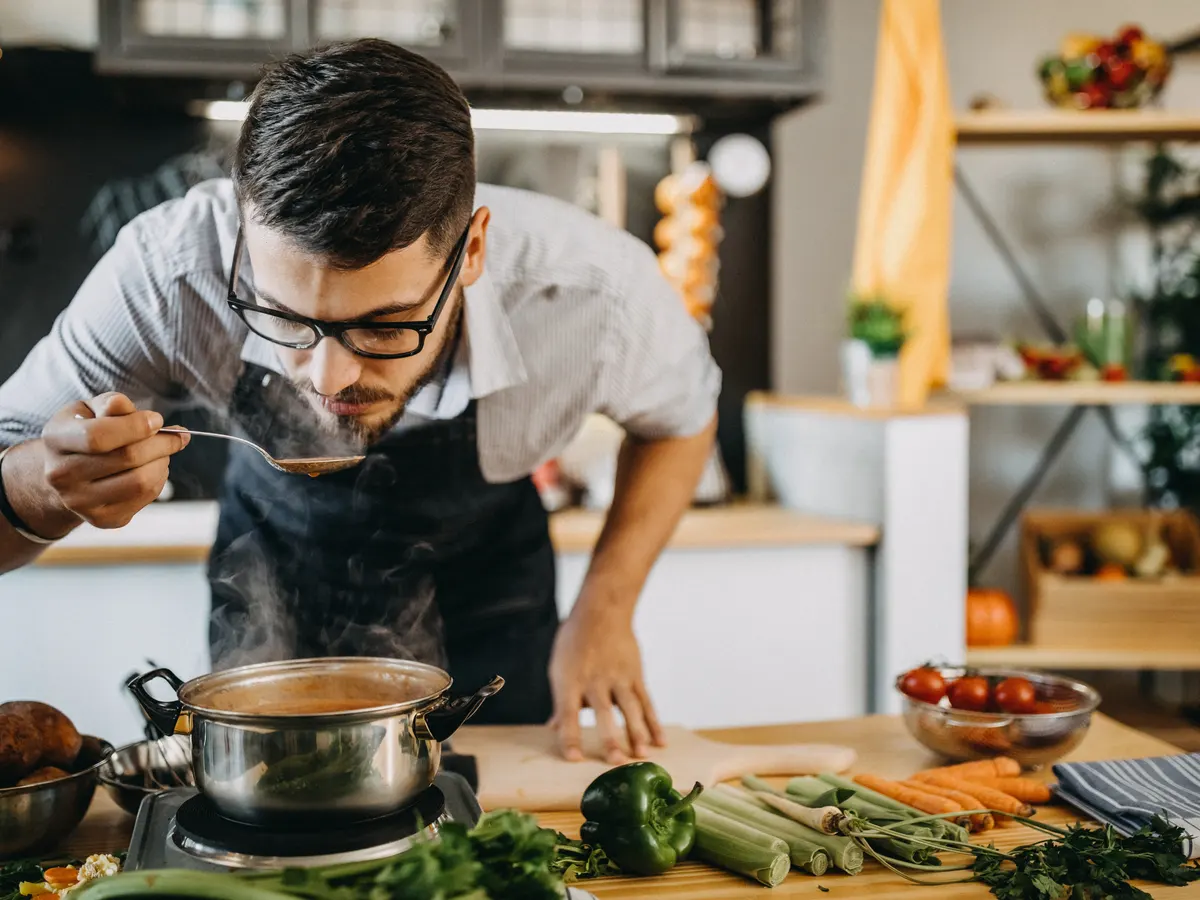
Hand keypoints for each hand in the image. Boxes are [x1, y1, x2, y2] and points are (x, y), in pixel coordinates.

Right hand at [35, 392, 188, 529]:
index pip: (97, 436)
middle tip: (176, 435)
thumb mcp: (91, 409)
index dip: (135, 426)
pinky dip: (159, 478)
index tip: (157, 420)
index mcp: (56, 439)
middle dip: (161, 443)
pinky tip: (152, 468)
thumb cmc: (86, 432)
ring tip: (162, 452)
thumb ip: (111, 405)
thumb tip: (132, 410)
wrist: (68, 472)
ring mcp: (80, 502)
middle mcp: (61, 475)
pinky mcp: (103, 519)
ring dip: (163, 462)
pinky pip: (146, 496)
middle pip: (127, 458)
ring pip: (141, 481)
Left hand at [548, 599, 665, 763]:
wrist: (602, 611)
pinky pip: (646, 701)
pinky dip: (653, 722)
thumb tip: (552, 727)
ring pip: (629, 707)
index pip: (568, 713)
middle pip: (602, 712)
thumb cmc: (575, 640)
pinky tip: (660, 740)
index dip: (570, 737)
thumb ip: (561, 701)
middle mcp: (595, 680)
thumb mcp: (559, 667)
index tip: (574, 758)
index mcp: (571, 680)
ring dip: (637, 732)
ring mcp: (618, 677)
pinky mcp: (635, 675)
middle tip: (616, 762)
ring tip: (642, 754)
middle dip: (610, 738)